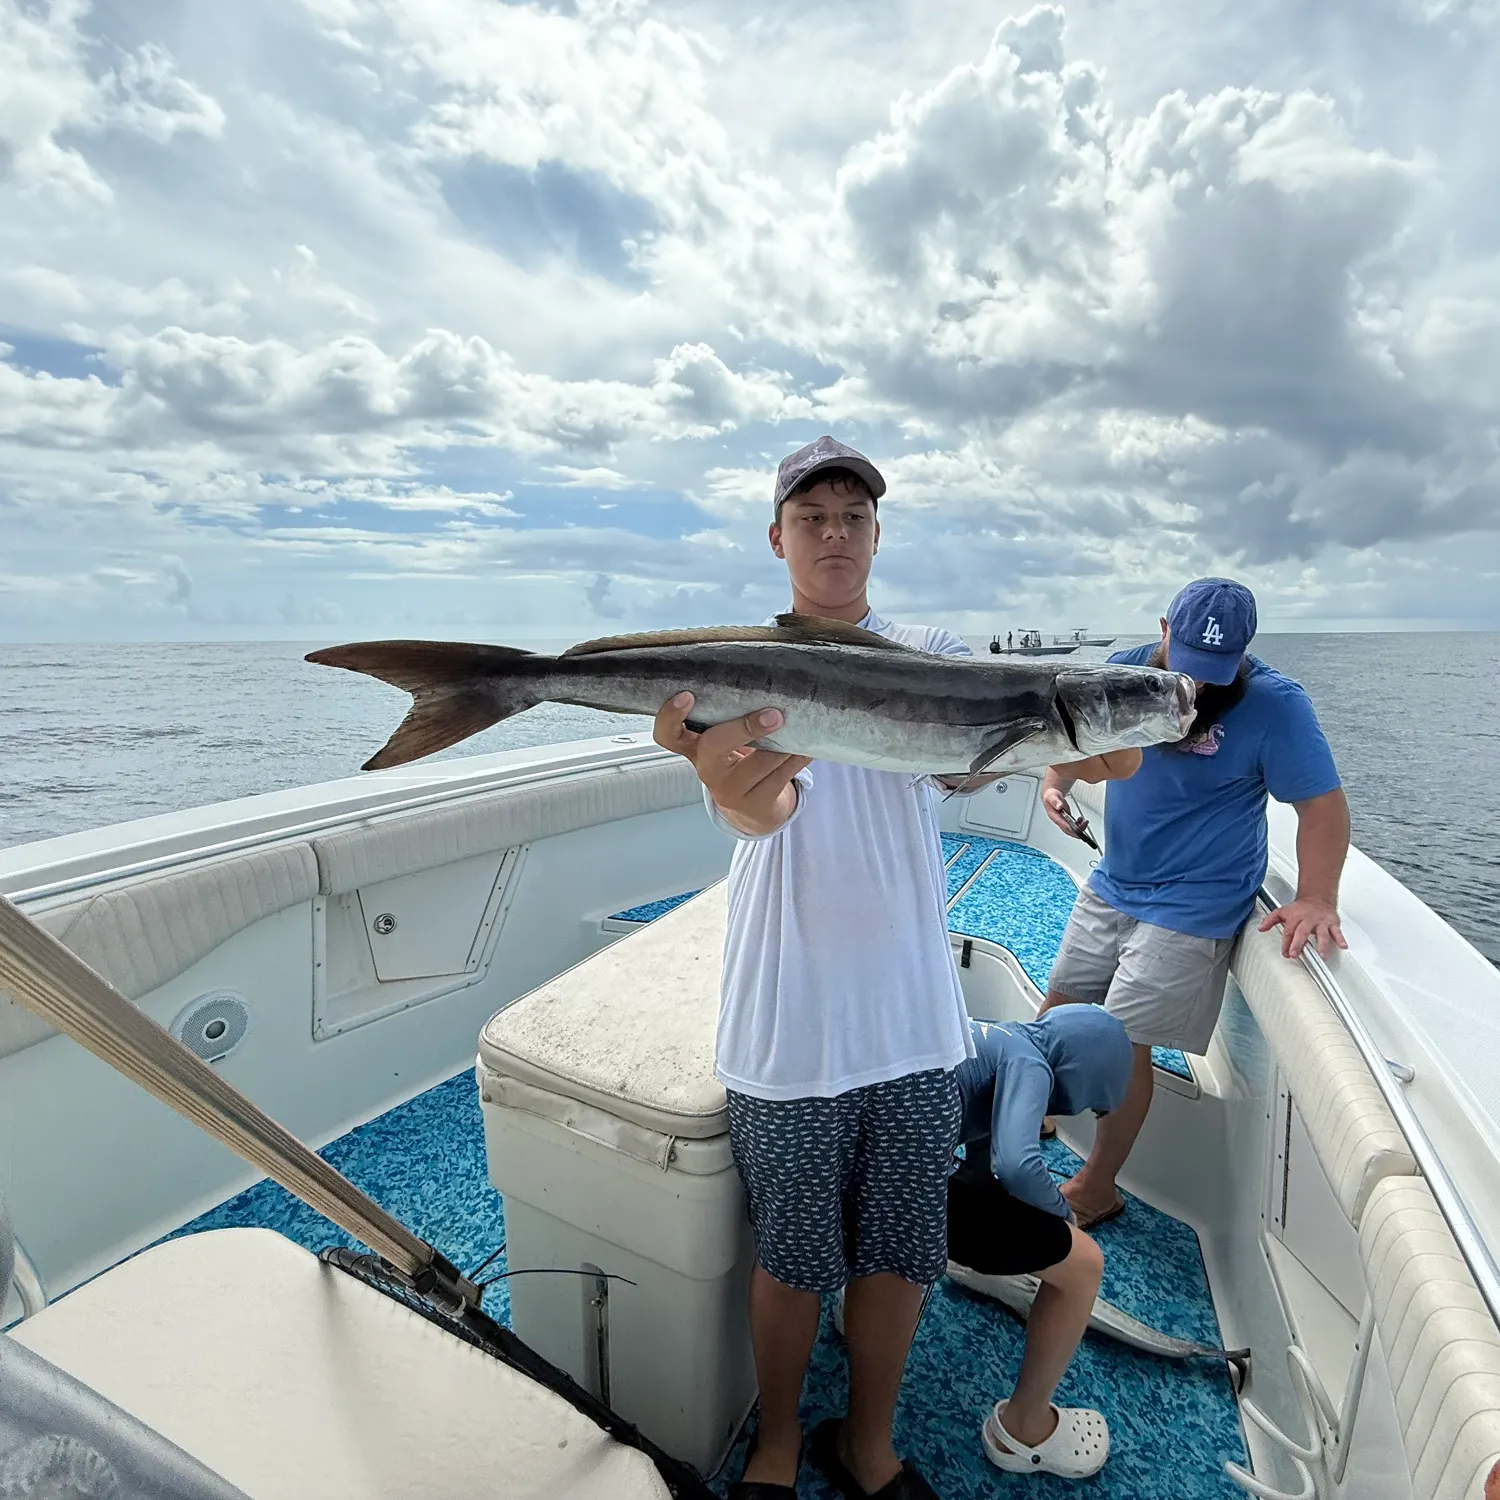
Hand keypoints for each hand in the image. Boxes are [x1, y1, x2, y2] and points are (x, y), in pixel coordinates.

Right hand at [653, 692, 811, 835]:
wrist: (753, 807)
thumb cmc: (738, 761)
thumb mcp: (725, 742)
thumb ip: (729, 718)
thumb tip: (761, 681)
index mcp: (694, 749)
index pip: (667, 734)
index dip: (670, 715)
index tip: (687, 695)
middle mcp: (707, 769)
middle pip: (714, 746)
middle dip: (744, 727)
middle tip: (774, 715)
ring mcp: (730, 790)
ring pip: (759, 762)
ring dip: (783, 742)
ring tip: (802, 724)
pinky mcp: (756, 804)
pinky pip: (781, 777)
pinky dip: (797, 758)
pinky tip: (808, 747)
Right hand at [1042, 787, 1083, 838]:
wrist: (1051, 795)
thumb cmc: (1051, 796)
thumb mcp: (1052, 796)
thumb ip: (1055, 801)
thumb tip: (1059, 806)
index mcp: (1053, 816)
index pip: (1062, 825)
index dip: (1069, 828)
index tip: (1076, 828)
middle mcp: (1058, 820)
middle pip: (1067, 830)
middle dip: (1077, 830)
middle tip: (1084, 825)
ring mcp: (1063, 820)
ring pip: (1071, 829)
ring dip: (1079, 828)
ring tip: (1085, 822)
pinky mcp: (1067, 819)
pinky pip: (1073, 825)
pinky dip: (1079, 824)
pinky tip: (1082, 820)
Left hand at [1259, 897, 1346, 960]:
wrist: (1317, 897)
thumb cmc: (1299, 908)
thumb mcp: (1282, 912)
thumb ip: (1270, 920)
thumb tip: (1260, 928)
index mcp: (1295, 918)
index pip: (1289, 931)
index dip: (1286, 943)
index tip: (1285, 953)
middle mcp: (1308, 920)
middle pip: (1302, 932)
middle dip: (1298, 943)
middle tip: (1295, 954)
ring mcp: (1321, 922)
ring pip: (1322, 933)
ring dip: (1322, 944)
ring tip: (1323, 955)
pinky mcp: (1332, 923)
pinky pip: (1337, 931)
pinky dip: (1340, 938)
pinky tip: (1343, 946)